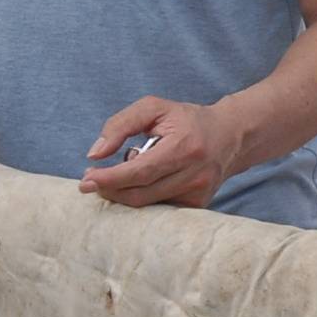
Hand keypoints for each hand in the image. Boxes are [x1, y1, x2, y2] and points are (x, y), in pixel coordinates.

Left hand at [81, 97, 247, 208]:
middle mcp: (194, 174)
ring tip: (127, 170)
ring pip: (148, 204)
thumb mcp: (153, 108)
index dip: (110, 179)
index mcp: (184, 147)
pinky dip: (144, 196)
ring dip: (126, 192)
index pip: (140, 171)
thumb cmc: (186, 120)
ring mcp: (198, 193)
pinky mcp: (198, 204)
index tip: (87, 180)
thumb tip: (94, 153)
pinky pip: (159, 208)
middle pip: (140, 194)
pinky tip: (146, 180)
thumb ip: (120, 125)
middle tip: (91, 181)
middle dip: (110, 190)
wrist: (230, 136)